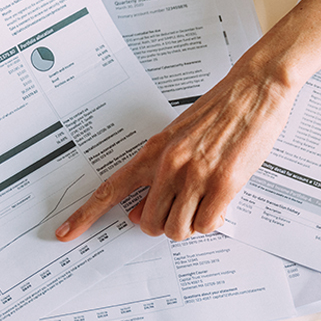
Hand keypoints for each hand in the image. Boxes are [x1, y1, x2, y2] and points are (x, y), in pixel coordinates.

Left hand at [57, 0, 320, 243]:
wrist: (255, 88)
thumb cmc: (219, 112)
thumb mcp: (178, 138)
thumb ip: (157, 174)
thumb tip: (140, 211)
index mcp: (154, 151)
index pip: (111, 189)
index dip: (85, 214)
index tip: (65, 232)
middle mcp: (169, 164)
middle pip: (149, 223)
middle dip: (162, 225)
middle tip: (179, 210)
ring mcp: (196, 174)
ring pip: (178, 229)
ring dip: (189, 225)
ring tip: (202, 203)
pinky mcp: (224, 183)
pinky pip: (207, 224)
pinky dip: (211, 221)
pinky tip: (218, 202)